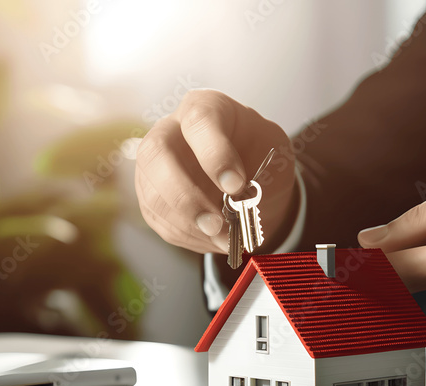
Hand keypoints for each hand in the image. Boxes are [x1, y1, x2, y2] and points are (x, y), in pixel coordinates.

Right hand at [135, 90, 296, 253]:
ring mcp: (154, 164)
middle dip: (185, 195)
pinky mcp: (151, 196)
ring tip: (222, 239)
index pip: (198, 121)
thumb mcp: (275, 154)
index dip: (214, 154)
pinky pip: (158, 219)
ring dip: (187, 224)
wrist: (252, 181)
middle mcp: (170, 130)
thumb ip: (260, 173)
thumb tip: (237, 203)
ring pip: (152, 193)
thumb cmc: (260, 157)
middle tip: (216, 224)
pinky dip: (187, 235)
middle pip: (156, 154)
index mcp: (206, 108)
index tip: (236, 185)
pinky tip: (212, 238)